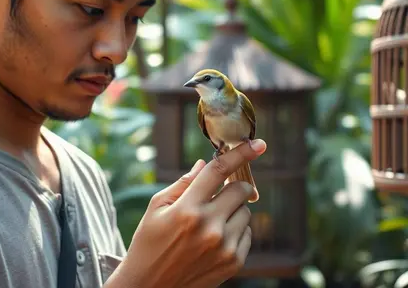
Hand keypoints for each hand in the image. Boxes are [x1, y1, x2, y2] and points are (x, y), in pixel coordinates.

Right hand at [106, 139, 266, 287]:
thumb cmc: (149, 244)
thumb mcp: (156, 209)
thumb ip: (183, 184)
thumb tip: (205, 164)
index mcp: (187, 209)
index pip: (219, 171)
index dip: (240, 154)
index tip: (258, 144)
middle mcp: (208, 227)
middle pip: (241, 190)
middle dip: (232, 187)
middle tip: (219, 194)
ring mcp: (224, 246)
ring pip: (246, 212)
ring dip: (233, 210)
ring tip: (210, 223)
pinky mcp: (233, 262)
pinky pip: (247, 233)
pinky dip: (236, 230)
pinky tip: (215, 239)